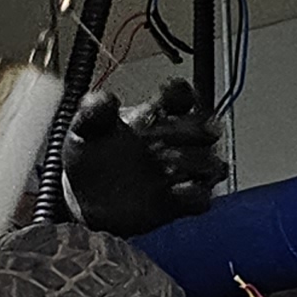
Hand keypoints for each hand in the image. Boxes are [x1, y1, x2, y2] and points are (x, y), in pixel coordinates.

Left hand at [64, 76, 228, 233]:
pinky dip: (194, 195)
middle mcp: (175, 141)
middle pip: (203, 129)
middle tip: (165, 140)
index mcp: (155, 116)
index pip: (181, 96)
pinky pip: (202, 199)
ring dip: (198, 164)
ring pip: (212, 164)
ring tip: (170, 166)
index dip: (181, 95)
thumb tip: (106, 99)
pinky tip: (175, 191)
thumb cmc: (89, 156)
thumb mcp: (84, 129)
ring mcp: (181, 172)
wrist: (83, 197)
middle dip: (190, 133)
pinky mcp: (178, 202)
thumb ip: (93, 111)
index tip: (167, 102)